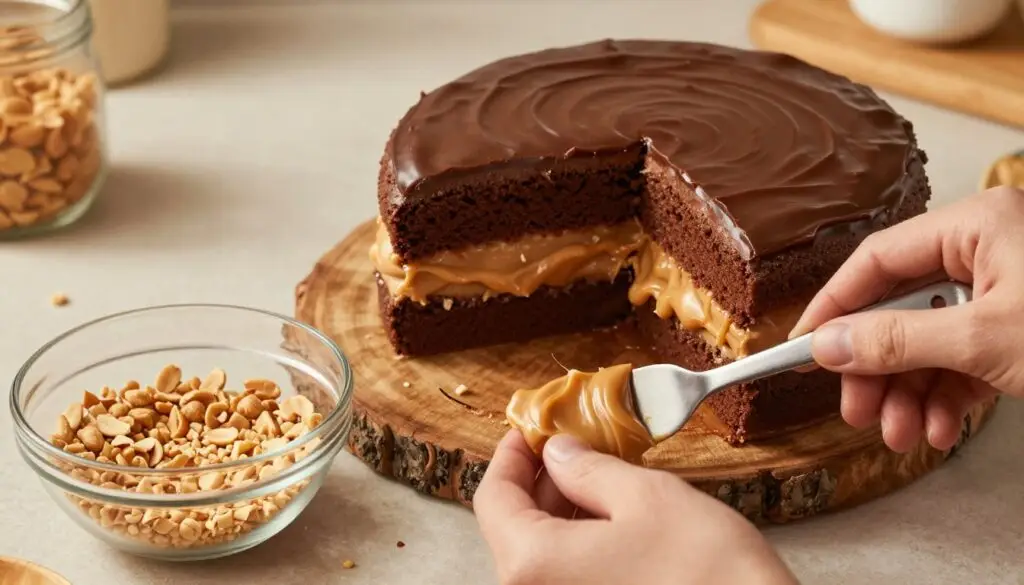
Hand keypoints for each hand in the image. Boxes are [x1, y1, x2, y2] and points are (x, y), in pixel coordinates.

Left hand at [473, 430, 797, 584]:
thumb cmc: (707, 573)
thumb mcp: (646, 497)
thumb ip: (589, 470)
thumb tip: (559, 453)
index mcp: (531, 564)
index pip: (493, 499)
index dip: (510, 456)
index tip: (529, 430)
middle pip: (514, 530)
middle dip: (540, 482)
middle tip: (571, 445)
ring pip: (542, 556)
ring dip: (562, 513)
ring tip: (599, 477)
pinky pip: (568, 578)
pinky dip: (580, 545)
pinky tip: (613, 521)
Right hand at [791, 186, 1023, 452]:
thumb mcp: (987, 340)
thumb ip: (896, 342)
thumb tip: (827, 344)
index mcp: (979, 225)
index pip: (878, 260)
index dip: (834, 307)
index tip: (801, 347)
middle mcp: (989, 251)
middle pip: (902, 308)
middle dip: (877, 369)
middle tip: (855, 411)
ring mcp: (1009, 291)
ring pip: (932, 341)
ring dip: (910, 393)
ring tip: (899, 435)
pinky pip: (966, 359)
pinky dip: (948, 397)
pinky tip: (938, 429)